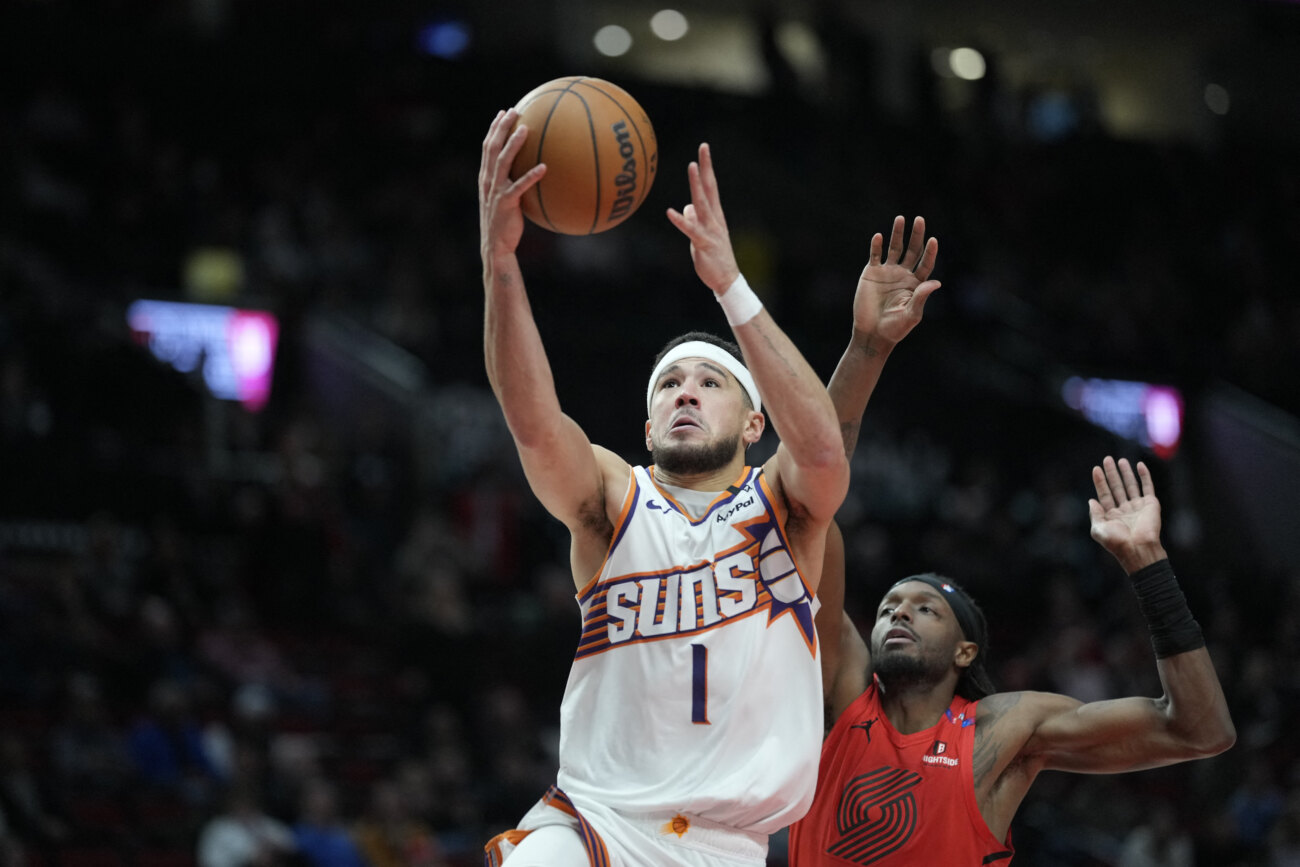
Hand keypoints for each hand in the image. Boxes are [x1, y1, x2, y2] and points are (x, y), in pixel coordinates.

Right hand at [479, 108, 545, 260]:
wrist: (496, 245)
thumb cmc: (504, 223)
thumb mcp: (506, 199)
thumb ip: (513, 183)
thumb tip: (534, 170)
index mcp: (486, 177)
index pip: (487, 147)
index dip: (494, 129)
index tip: (504, 112)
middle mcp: (487, 180)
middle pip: (492, 148)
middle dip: (501, 128)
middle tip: (514, 111)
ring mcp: (495, 191)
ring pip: (502, 162)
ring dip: (513, 144)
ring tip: (526, 130)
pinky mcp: (506, 203)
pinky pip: (520, 186)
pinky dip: (531, 176)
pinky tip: (544, 167)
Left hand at [666, 143, 739, 294]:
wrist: (726, 279)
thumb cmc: (714, 257)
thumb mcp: (703, 234)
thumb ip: (695, 219)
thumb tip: (687, 207)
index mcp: (715, 215)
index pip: (711, 186)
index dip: (707, 167)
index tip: (704, 149)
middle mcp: (714, 218)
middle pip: (709, 188)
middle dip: (705, 168)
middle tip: (703, 148)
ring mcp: (710, 230)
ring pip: (702, 203)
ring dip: (696, 185)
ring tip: (691, 166)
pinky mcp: (703, 243)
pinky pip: (690, 230)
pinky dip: (680, 220)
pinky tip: (670, 212)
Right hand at [853, 216, 939, 344]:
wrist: (872, 333)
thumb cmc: (895, 328)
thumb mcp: (911, 314)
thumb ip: (921, 297)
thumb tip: (936, 282)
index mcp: (916, 284)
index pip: (925, 263)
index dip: (930, 252)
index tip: (933, 240)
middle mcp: (903, 274)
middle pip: (912, 250)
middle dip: (916, 235)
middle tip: (919, 219)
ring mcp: (887, 272)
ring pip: (894, 248)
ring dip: (897, 234)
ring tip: (900, 218)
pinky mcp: (871, 273)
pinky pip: (875, 256)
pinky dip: (876, 246)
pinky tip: (878, 237)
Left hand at [1088, 456, 1166, 572]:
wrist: (1138, 548)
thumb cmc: (1117, 542)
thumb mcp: (1098, 529)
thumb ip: (1095, 514)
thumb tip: (1091, 500)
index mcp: (1111, 516)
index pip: (1104, 494)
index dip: (1100, 481)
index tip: (1096, 469)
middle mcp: (1124, 510)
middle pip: (1116, 487)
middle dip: (1112, 474)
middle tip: (1107, 459)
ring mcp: (1138, 506)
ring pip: (1131, 485)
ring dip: (1126, 473)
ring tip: (1120, 460)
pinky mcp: (1151, 504)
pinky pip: (1147, 487)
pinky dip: (1144, 476)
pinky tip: (1139, 465)